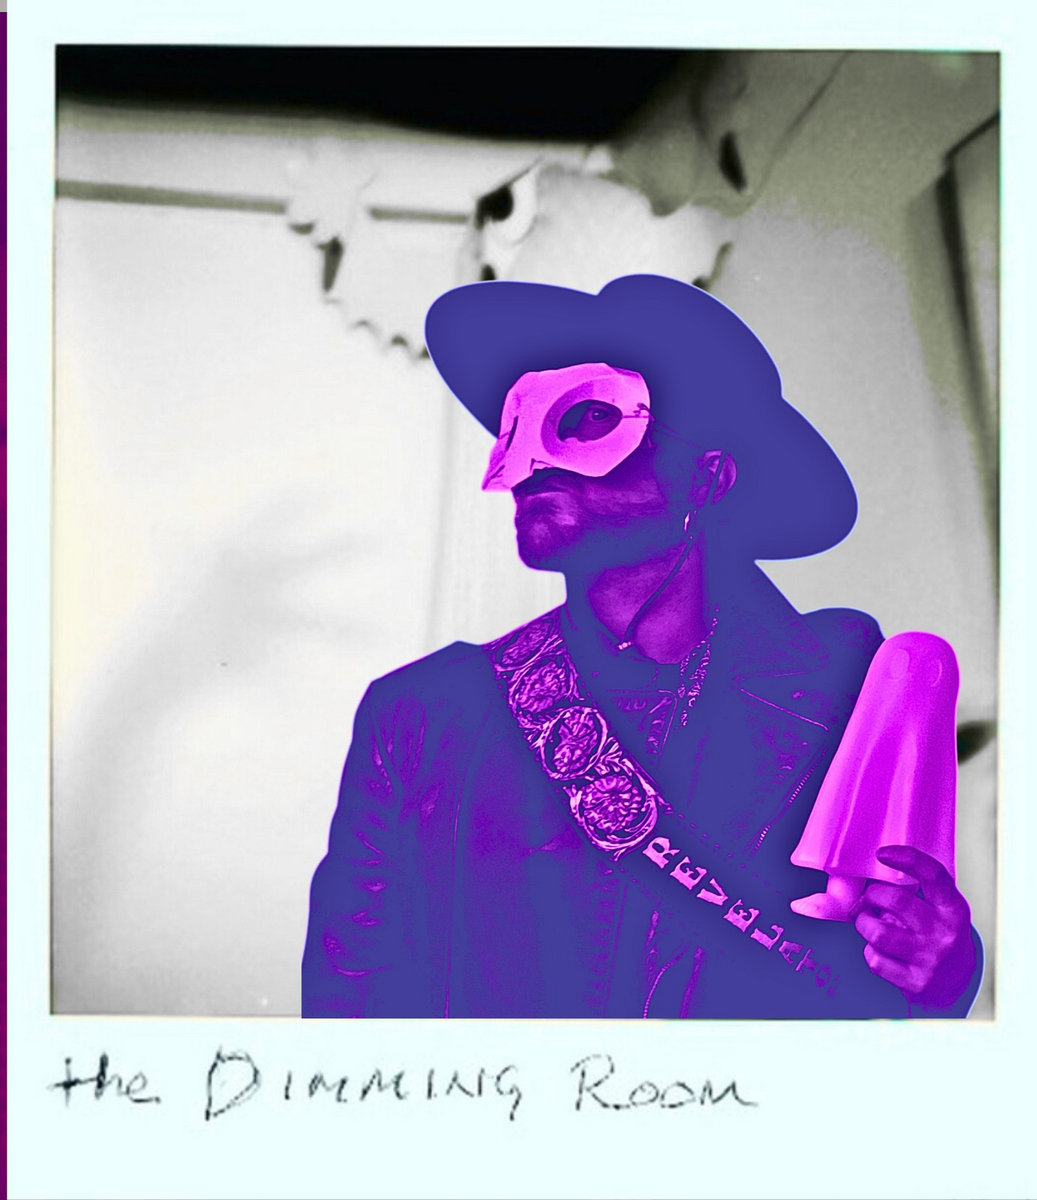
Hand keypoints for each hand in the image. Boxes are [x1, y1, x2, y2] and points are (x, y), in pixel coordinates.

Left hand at [851, 845, 974, 1007]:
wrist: (957, 984)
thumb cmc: (940, 936)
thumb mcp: (940, 909)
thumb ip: (917, 892)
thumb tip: (869, 878)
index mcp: (953, 908)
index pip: (932, 874)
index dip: (906, 858)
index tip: (882, 854)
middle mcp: (944, 932)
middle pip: (894, 900)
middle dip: (870, 896)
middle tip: (866, 901)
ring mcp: (931, 959)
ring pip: (877, 931)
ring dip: (864, 924)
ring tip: (868, 924)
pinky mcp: (916, 982)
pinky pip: (876, 960)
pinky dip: (870, 952)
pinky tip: (880, 952)